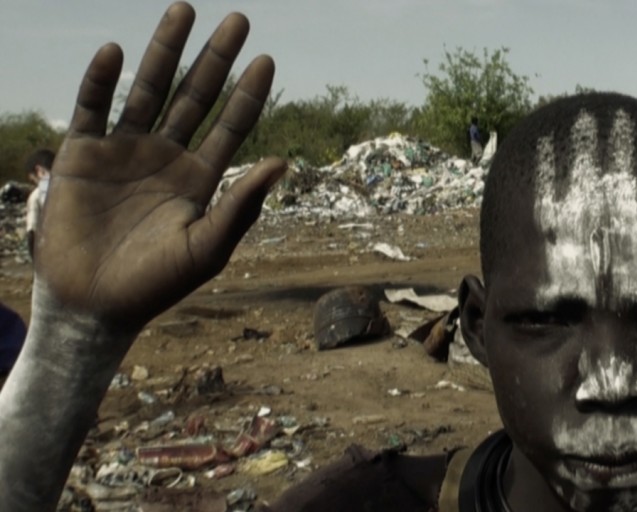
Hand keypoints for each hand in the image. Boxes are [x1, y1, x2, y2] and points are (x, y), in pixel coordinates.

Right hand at [35, 2, 285, 331]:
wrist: (96, 304)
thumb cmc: (157, 283)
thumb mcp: (208, 246)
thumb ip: (242, 205)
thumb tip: (284, 162)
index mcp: (200, 177)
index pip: (231, 126)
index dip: (248, 94)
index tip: (266, 61)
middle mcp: (166, 156)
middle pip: (195, 96)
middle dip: (215, 58)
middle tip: (239, 20)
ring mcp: (125, 150)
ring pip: (148, 89)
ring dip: (164, 50)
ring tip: (184, 11)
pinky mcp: (84, 153)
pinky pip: (93, 107)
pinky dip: (101, 80)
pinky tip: (116, 52)